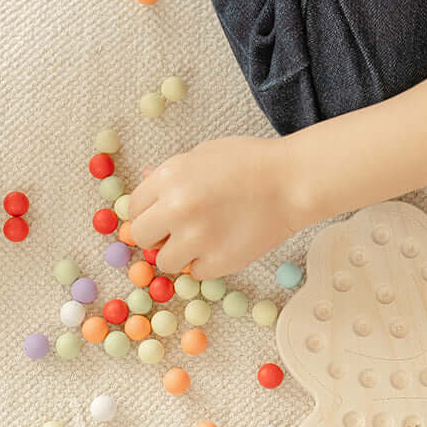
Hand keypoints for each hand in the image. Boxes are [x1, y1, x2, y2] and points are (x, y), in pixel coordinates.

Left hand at [126, 135, 312, 277]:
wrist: (292, 182)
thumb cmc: (252, 162)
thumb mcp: (204, 154)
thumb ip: (171, 172)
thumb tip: (145, 182)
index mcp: (169, 178)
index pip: (134, 209)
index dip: (148, 214)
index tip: (161, 217)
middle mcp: (177, 209)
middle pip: (143, 238)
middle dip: (157, 237)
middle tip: (177, 233)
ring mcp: (198, 238)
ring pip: (166, 262)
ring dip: (180, 254)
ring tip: (203, 241)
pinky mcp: (220, 260)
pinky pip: (197, 272)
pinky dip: (207, 264)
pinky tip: (223, 246)